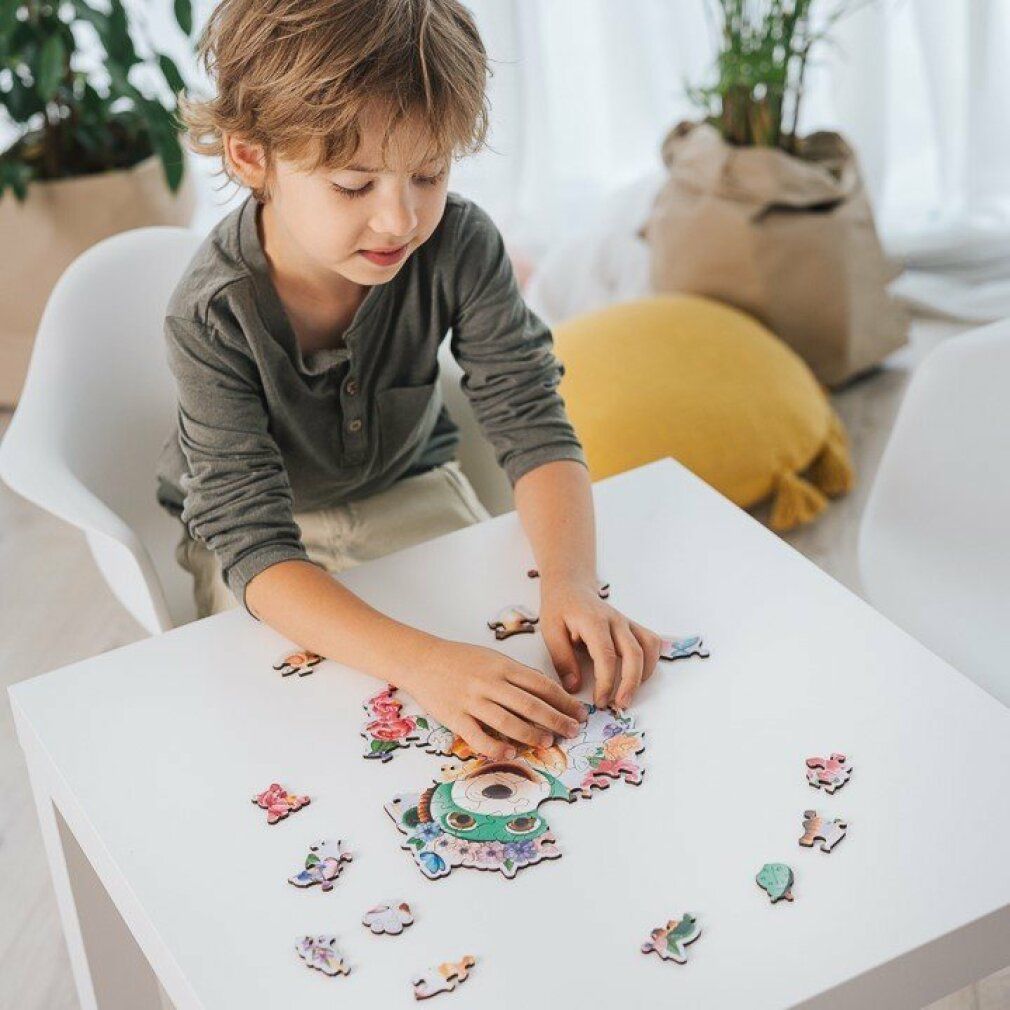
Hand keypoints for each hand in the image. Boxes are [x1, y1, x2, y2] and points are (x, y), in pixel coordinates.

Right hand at [401, 639, 587, 759]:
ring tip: (549, 742)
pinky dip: (496, 746)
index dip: (563, 700)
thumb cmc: (459, 659)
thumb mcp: (492, 658)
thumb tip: (545, 690)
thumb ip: (516, 674)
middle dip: (556, 719)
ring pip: (509, 722)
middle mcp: (490, 683)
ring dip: (532, 734)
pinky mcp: (455, 717)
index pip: (541, 684)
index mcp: (502, 666)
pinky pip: (479, 736)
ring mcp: (472, 701)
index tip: (579, 712)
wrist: (421, 660)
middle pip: (531, 705)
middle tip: (573, 730)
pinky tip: (511, 752)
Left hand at [537, 574, 662, 708]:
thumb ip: (562, 659)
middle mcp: (615, 621)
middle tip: (621, 705)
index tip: (600, 701)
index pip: (606, 656)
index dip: (606, 682)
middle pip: (634, 654)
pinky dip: (650, 661)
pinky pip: (651, 642)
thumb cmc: (559, 609)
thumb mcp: (550, 632)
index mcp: (593, 621)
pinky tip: (638, 676)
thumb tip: (575, 688)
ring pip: (648, 647)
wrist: (571, 587)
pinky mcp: (632, 626)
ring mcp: (627, 623)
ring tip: (630, 694)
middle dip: (630, 683)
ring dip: (644, 674)